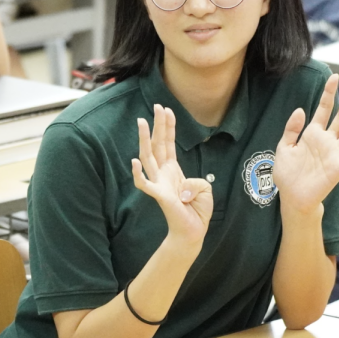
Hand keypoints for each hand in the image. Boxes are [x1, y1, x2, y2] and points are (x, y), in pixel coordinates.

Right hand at [131, 105, 212, 247]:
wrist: (193, 232)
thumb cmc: (197, 211)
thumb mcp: (204, 189)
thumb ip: (197, 181)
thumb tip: (183, 187)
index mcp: (173, 169)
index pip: (169, 143)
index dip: (168, 126)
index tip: (167, 109)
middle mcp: (163, 173)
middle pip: (158, 144)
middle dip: (157, 124)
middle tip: (156, 106)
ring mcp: (159, 183)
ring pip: (148, 157)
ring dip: (144, 139)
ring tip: (141, 122)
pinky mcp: (158, 195)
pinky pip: (145, 184)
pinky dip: (138, 174)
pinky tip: (134, 161)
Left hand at [273, 74, 338, 214]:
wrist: (292, 198)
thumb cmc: (287, 174)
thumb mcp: (284, 147)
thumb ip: (291, 129)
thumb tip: (300, 109)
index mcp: (313, 133)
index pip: (323, 109)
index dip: (328, 93)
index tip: (333, 77)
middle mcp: (327, 140)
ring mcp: (334, 153)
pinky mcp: (338, 167)